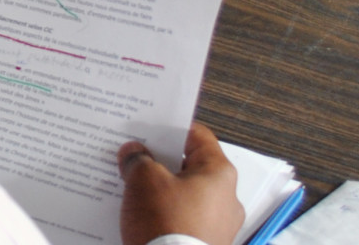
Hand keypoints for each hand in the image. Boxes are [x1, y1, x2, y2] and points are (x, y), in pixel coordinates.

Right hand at [118, 122, 243, 244]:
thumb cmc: (166, 222)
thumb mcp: (143, 179)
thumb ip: (138, 159)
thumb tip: (134, 153)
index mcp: (219, 174)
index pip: (198, 136)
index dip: (171, 128)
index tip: (148, 126)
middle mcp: (227, 198)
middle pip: (190, 167)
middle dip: (160, 161)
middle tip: (133, 156)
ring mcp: (219, 225)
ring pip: (185, 195)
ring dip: (161, 189)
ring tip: (132, 187)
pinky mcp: (206, 244)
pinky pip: (184, 219)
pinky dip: (165, 214)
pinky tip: (141, 214)